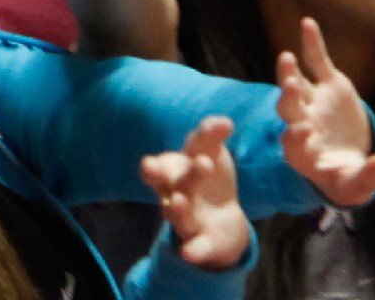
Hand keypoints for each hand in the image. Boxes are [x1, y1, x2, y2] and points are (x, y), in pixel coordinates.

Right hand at [140, 117, 250, 272]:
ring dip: (178, 210)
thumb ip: (211, 136)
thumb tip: (224, 121)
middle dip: (183, 177)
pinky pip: (196, 247)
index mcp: (174, 174)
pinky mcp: (203, 242)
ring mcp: (188, 221)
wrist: (223, 219)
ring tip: (181, 200)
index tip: (150, 163)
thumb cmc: (209, 179)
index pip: (161, 168)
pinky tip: (189, 253)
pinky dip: (192, 250)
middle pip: (175, 187)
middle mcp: (176, 196)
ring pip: (179, 218)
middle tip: (204, 163)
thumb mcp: (210, 153)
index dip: (154, 168)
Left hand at [276, 19, 374, 208]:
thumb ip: (371, 176)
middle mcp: (301, 125)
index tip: (302, 131)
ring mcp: (312, 103)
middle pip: (288, 111)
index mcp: (302, 154)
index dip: (295, 139)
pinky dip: (312, 44)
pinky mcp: (328, 86)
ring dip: (289, 72)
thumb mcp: (359, 185)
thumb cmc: (349, 179)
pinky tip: (307, 24)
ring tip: (286, 58)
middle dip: (288, 99)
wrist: (350, 160)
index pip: (293, 145)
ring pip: (295, 85)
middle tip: (289, 88)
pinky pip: (317, 62)